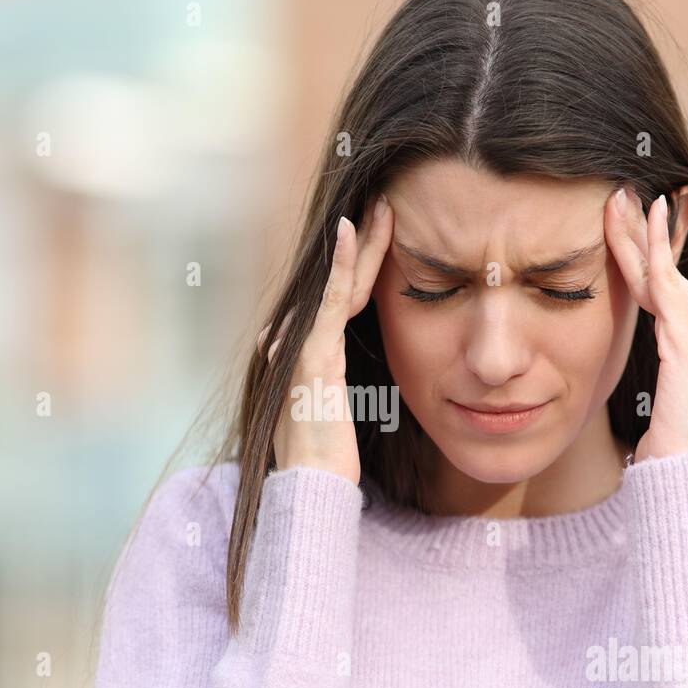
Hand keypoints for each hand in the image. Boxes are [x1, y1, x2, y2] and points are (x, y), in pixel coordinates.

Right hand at [258, 193, 393, 483]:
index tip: (383, 234)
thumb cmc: (326, 460)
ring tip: (380, 206)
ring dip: (361, 241)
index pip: (342, 297)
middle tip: (384, 203)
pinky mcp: (314, 352)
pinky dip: (340, 264)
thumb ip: (341, 386)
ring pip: (339, 281)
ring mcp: (304, 344)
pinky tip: (350, 231)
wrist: (310, 485)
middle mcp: (302, 340)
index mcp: (314, 351)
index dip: (362, 264)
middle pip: (341, 281)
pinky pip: (331, 299)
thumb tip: (347, 379)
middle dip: (365, 242)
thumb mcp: (339, 414)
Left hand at [604, 187, 687, 463]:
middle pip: (670, 274)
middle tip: (619, 195)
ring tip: (615, 201)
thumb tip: (645, 328)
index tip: (631, 221)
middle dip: (642, 234)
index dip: (650, 254)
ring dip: (635, 236)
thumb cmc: (670, 439)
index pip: (673, 288)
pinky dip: (651, 252)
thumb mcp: (666, 386)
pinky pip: (665, 286)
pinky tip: (641, 224)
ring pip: (663, 275)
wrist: (685, 469)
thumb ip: (663, 349)